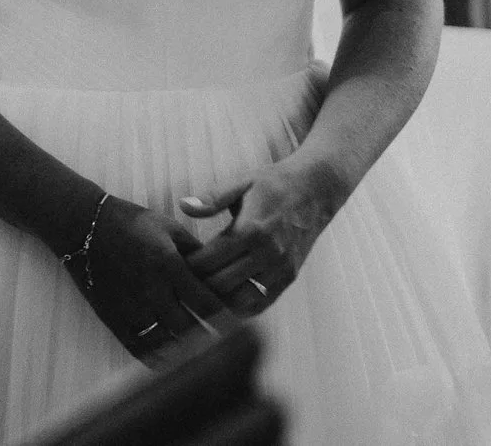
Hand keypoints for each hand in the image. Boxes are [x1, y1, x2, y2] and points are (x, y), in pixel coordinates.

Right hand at [64, 194, 235, 365]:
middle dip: (210, 339)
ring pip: (167, 343)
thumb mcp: (168, 227)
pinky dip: (159, 359)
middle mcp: (152, 290)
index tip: (237, 325)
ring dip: (187, 352)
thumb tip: (222, 272)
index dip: (226, 319)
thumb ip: (195, 252)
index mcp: (169, 265)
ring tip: (201, 354)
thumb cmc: (129, 222)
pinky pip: (140, 348)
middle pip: (191, 329)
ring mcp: (131, 307)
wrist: (82, 225)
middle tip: (224, 344)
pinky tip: (171, 361)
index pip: (207, 304)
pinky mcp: (114, 317)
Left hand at [180, 160, 341, 317]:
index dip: (189, 265)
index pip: (209, 260)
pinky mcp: (290, 277)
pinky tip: (226, 300)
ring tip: (203, 290)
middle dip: (199, 283)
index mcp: (250, 229)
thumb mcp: (240, 183)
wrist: (315, 191)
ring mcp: (280, 269)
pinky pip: (263, 303)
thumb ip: (212, 198)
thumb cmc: (272, 185)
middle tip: (184, 279)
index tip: (176, 263)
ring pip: (241, 299)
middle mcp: (267, 253)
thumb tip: (184, 205)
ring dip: (220, 298)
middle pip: (222, 284)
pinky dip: (242, 306)